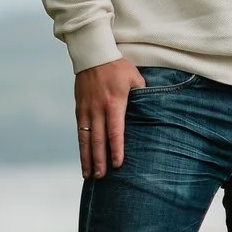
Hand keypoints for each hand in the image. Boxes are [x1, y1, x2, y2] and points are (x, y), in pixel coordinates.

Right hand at [74, 58, 146, 179]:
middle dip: (99, 160)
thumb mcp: (135, 78)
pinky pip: (80, 132)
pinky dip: (81, 147)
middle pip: (99, 139)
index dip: (116, 149)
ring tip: (88, 175)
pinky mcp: (79, 109)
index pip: (116, 131)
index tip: (117, 164)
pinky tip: (84, 159)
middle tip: (101, 177)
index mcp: (115, 103)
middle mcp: (98, 108)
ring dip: (87, 158)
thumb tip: (152, 112)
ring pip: (85, 139)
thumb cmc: (118, 67)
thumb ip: (142, 96)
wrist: (93, 55)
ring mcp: (86, 109)